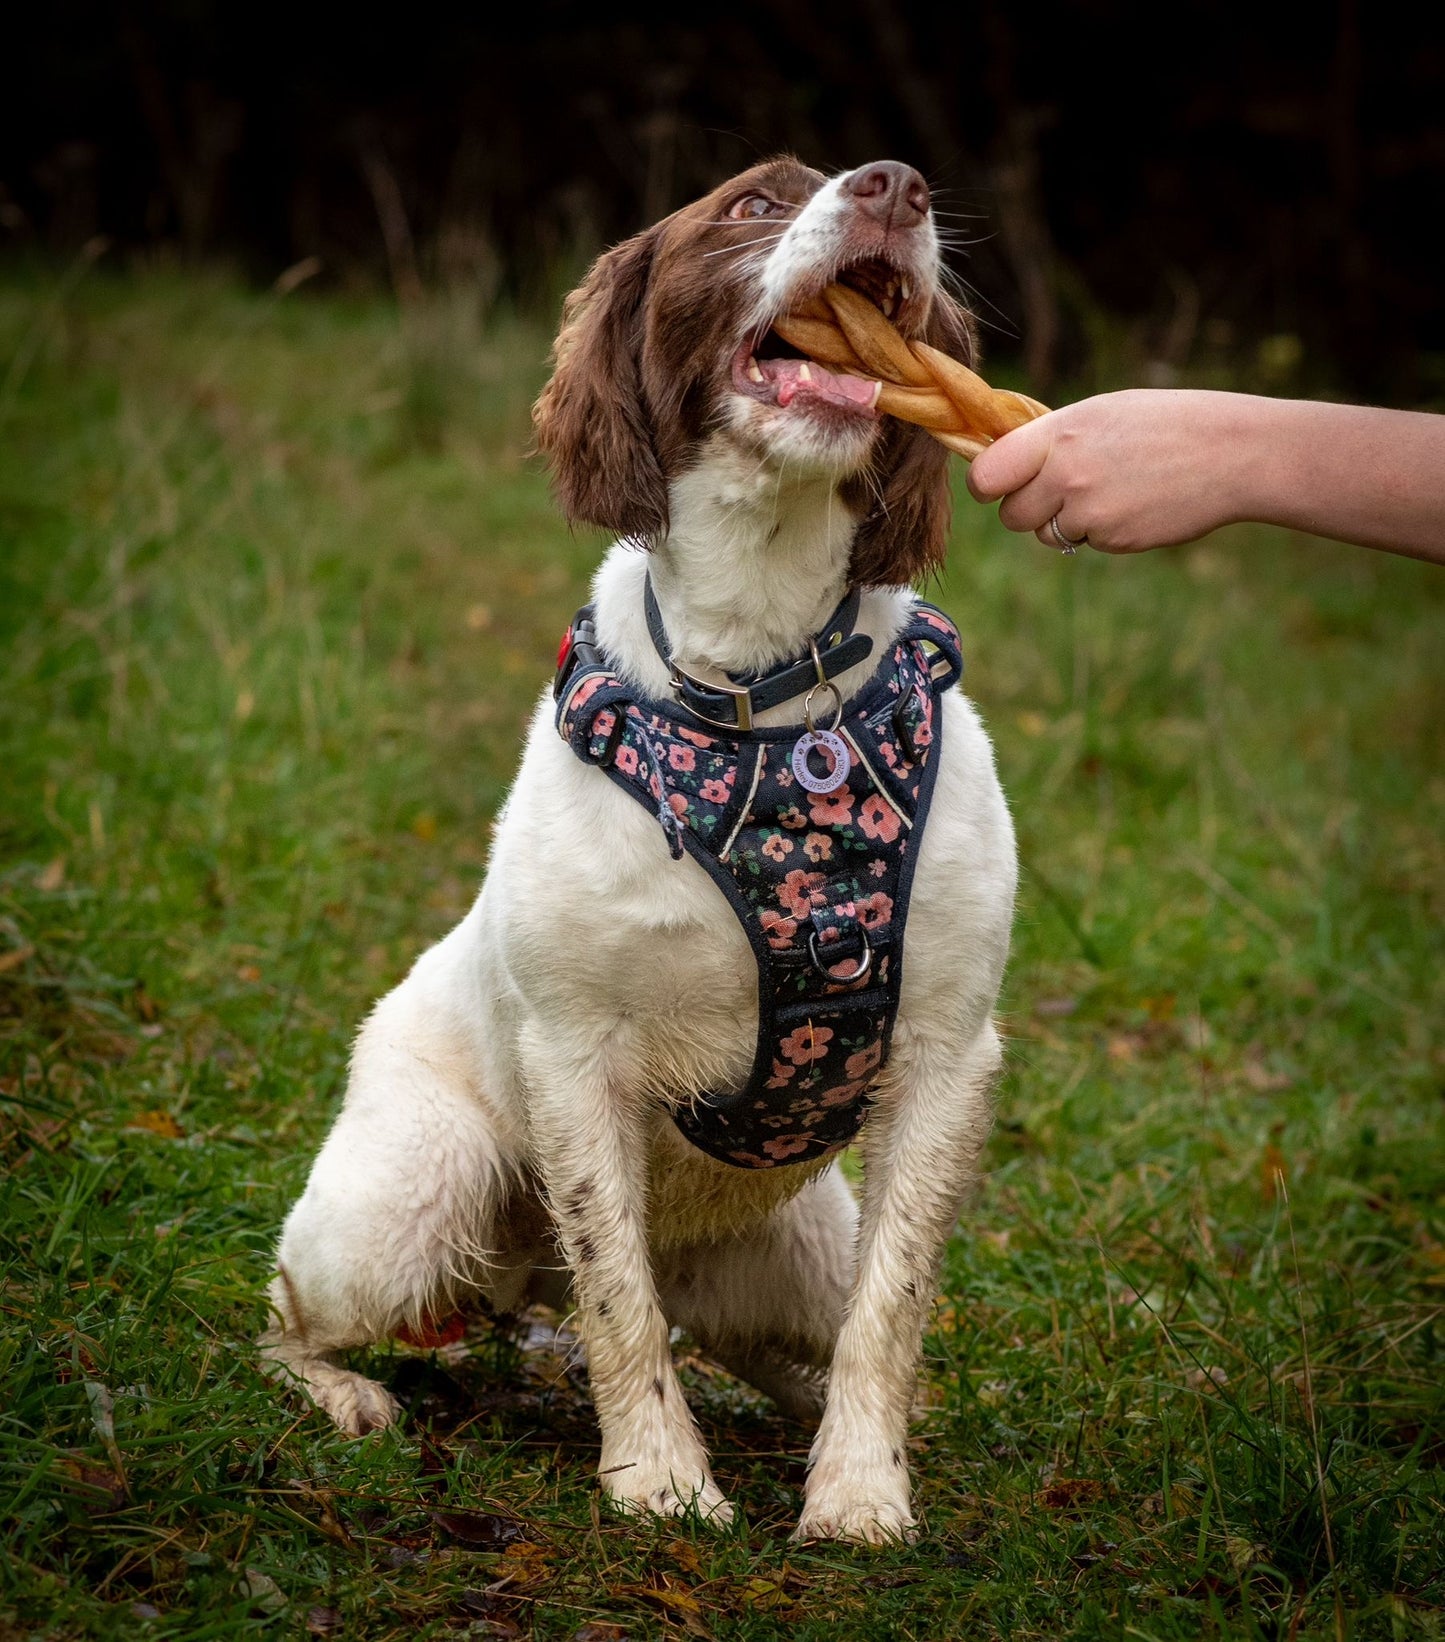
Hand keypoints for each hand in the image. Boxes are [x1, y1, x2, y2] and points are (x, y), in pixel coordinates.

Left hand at [966, 389, 1249, 552]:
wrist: (1231, 453)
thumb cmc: (1166, 423)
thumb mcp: (1102, 413)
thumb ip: (1050, 438)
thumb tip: (1003, 458)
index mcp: (1058, 433)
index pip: (987, 473)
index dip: (985, 484)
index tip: (992, 486)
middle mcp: (1066, 474)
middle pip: (1012, 515)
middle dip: (1029, 509)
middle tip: (1061, 490)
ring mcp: (1089, 511)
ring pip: (1048, 534)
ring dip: (1066, 521)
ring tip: (1111, 490)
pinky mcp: (1112, 539)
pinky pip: (1085, 542)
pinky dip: (1102, 530)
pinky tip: (1135, 503)